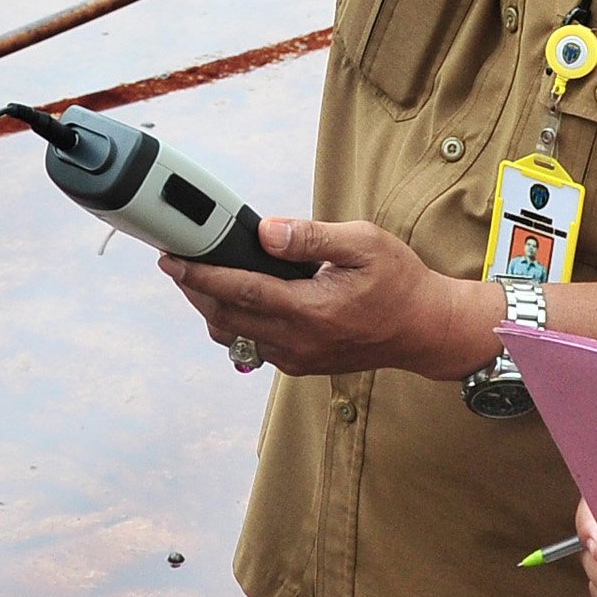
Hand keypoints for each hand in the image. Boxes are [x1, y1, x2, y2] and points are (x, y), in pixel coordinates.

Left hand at [160, 217, 492, 380]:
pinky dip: (235, 322)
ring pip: (234, 335)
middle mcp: (297, 341)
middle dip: (195, 290)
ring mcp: (296, 358)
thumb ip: (311, 237)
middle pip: (226, 316)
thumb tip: (266, 232)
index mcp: (310, 310)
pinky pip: (253, 345)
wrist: (424, 329)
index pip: (240, 291)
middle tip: (176, 263)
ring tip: (201, 279)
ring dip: (212, 308)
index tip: (173, 260)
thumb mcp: (363, 243)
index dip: (201, 275)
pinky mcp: (299, 364)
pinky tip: (236, 298)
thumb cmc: (399, 283)